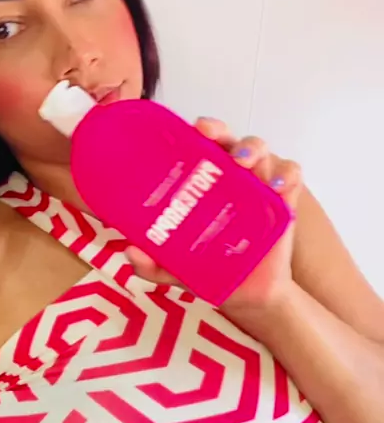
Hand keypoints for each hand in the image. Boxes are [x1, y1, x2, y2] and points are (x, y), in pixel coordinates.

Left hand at [126, 118, 302, 328]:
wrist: (246, 292)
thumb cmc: (209, 266)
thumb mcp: (176, 268)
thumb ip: (153, 263)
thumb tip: (131, 253)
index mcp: (202, 180)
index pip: (197, 144)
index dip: (192, 131)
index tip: (187, 130)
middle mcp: (230, 174)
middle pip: (227, 138)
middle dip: (219, 130)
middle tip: (209, 135)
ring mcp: (259, 183)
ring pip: (260, 150)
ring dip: (253, 150)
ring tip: (244, 164)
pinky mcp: (284, 199)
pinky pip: (291, 175)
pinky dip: (287, 175)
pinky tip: (278, 188)